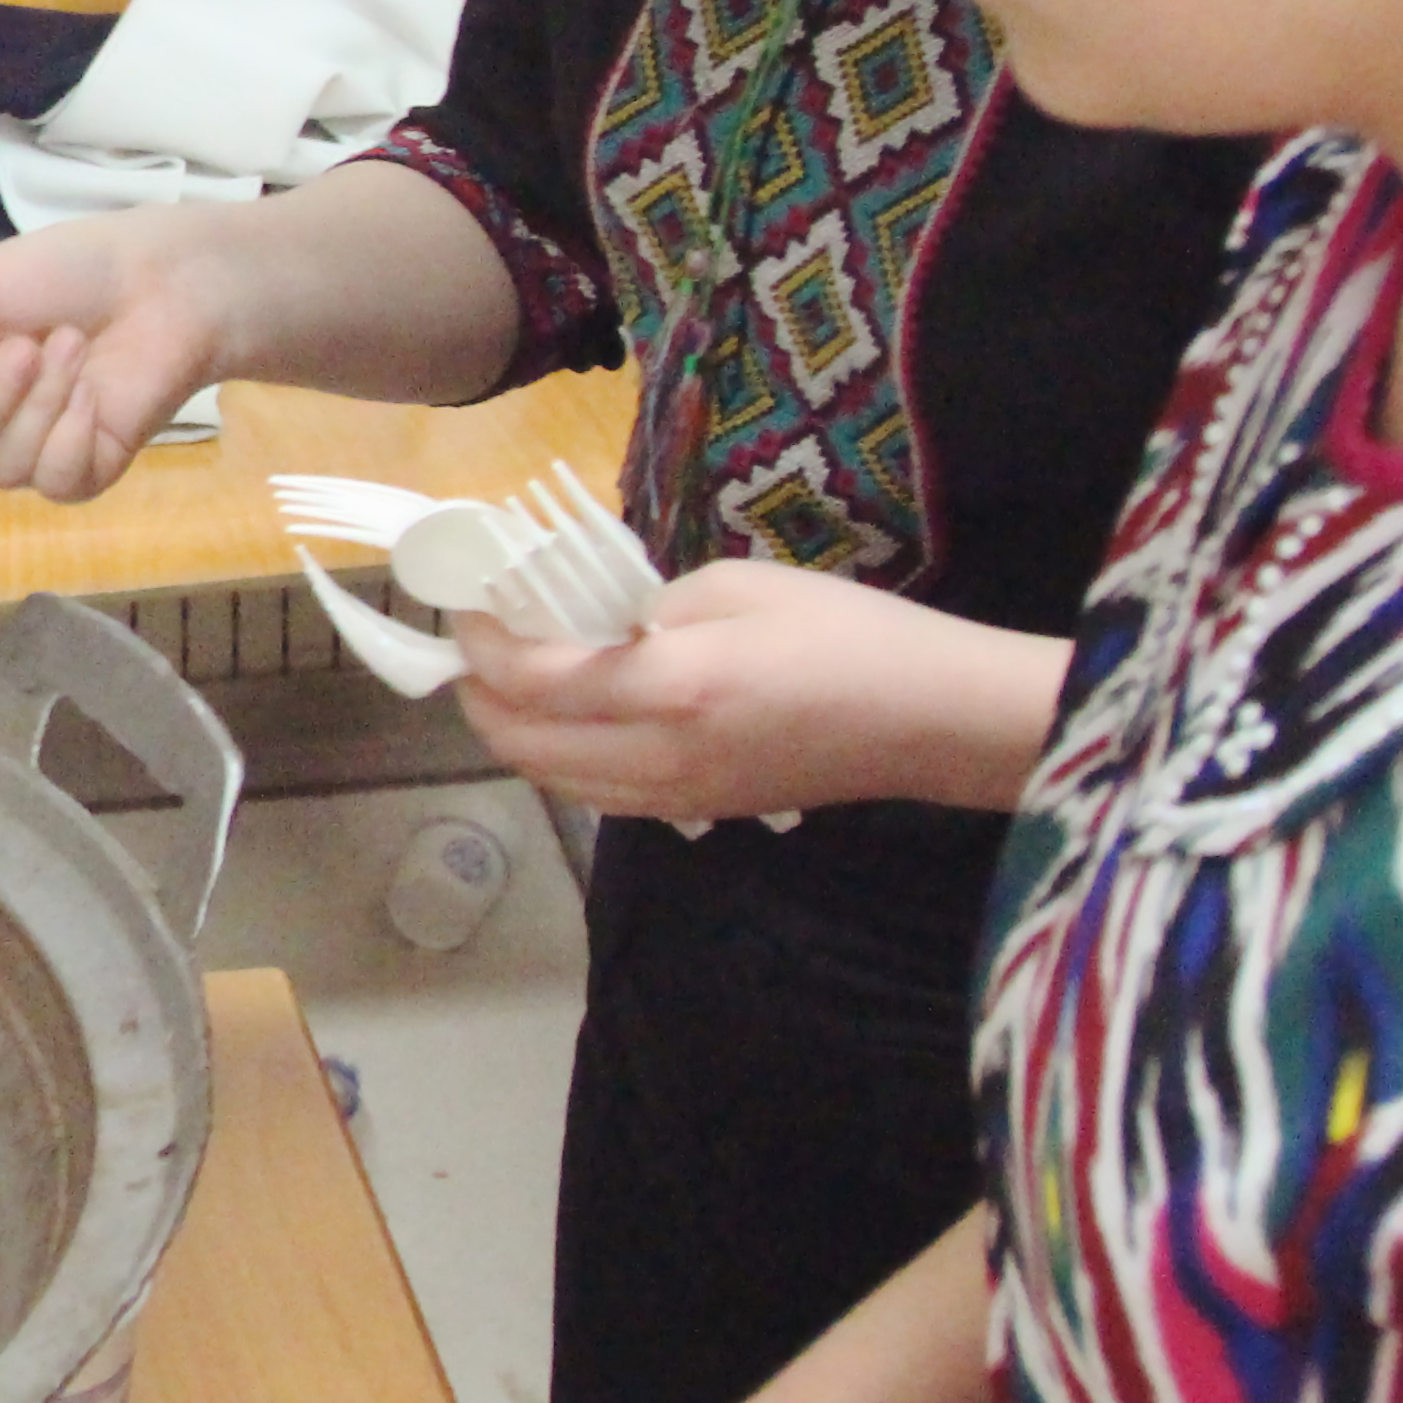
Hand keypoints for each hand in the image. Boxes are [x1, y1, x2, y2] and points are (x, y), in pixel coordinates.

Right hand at [0, 213, 233, 501]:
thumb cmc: (70, 272)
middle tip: (28, 345)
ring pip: (1, 469)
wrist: (166, 282)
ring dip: (41, 404)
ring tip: (74, 347)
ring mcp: (30, 453)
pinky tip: (95, 393)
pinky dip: (73, 434)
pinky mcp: (83, 473)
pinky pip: (53, 481)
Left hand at [449, 563, 1064, 823]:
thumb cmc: (848, 635)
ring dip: (515, 734)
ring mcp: (678, 796)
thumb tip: (594, 625)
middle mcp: (660, 755)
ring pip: (556, 781)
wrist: (935, 720)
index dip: (483, 645)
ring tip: (510, 681)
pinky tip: (571, 719)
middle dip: (479, 696)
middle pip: (525, 746)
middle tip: (475, 646)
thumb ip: (648, 607)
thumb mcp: (737, 589)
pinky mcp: (699, 813)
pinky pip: (600, 796)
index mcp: (671, 688)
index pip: (535, 681)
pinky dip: (562, 759)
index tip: (467, 605)